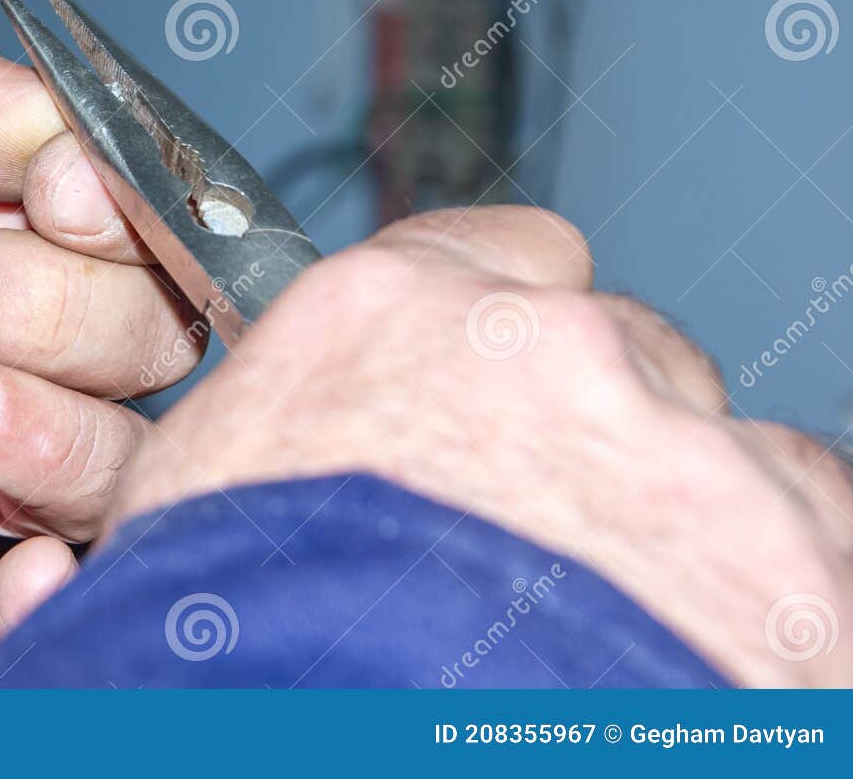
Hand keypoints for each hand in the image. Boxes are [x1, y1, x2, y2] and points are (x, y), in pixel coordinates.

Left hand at [0, 27, 195, 677]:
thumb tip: (79, 142)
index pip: (136, 225)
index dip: (125, 219)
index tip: (59, 204)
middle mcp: (3, 334)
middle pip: (142, 342)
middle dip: (48, 315)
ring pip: (104, 468)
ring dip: (48, 439)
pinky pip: (7, 609)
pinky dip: (36, 608)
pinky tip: (21, 581)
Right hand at [111, 205, 852, 685]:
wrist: (329, 750)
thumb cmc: (237, 669)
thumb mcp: (194, 510)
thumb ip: (285, 432)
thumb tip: (285, 466)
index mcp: (384, 320)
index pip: (502, 254)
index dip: (510, 326)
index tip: (505, 389)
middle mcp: (544, 352)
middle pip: (622, 353)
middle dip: (594, 436)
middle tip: (540, 559)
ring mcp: (682, 456)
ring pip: (724, 453)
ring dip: (684, 525)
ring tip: (609, 647)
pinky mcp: (792, 572)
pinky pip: (812, 546)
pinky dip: (769, 603)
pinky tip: (680, 676)